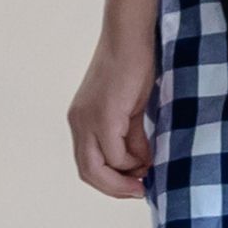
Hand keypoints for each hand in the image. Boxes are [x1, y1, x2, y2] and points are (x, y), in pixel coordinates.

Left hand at [65, 30, 156, 199]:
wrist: (131, 38)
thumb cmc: (134, 68)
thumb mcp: (130, 111)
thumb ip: (131, 138)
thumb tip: (140, 165)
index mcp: (81, 121)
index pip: (87, 165)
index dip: (110, 181)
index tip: (134, 185)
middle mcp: (78, 123)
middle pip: (88, 173)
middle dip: (115, 187)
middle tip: (141, 189)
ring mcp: (87, 121)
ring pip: (98, 168)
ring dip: (126, 175)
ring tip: (149, 167)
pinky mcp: (103, 117)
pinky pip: (115, 154)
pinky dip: (132, 160)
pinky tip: (148, 153)